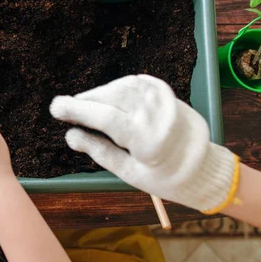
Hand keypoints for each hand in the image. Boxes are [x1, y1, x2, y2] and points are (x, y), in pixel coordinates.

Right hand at [50, 75, 238, 213]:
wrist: (204, 167)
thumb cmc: (165, 177)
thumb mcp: (129, 173)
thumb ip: (99, 151)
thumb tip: (70, 135)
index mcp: (148, 140)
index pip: (105, 118)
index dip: (78, 110)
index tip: (56, 108)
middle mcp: (156, 114)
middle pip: (110, 97)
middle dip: (85, 100)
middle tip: (66, 108)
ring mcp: (163, 99)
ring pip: (120, 87)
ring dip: (98, 94)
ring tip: (85, 106)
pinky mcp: (165, 92)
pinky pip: (133, 83)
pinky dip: (115, 89)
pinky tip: (106, 99)